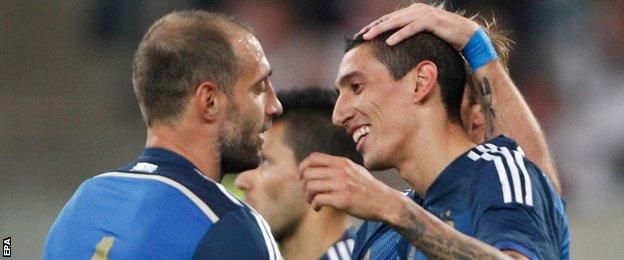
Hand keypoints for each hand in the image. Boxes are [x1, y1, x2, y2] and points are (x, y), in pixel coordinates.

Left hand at [297, 152, 403, 221]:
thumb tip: (316, 168)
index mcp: (342, 162)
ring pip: (310, 186)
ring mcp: (341, 185)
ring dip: (307, 196)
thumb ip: (338, 167)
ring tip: (313, 202)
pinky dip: (314, 205)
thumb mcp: (355, 170)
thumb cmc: (369, 189)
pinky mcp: (342, 199)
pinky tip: (319, 208)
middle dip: (303, 185)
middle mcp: (341, 171)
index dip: (302, 167)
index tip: (301, 177)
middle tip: (308, 193)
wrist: (386, 202)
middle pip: (308, 173)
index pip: (314, 158)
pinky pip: (318, 199)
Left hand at [359, 3, 478, 49]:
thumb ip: (411, 33)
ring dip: (382, 30)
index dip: (375, 25)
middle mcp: (417, 10)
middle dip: (374, 27)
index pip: (390, 18)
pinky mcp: (431, 21)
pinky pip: (411, 28)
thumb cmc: (445, 37)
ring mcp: (424, 14)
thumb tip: (396, 44)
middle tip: (360, 35)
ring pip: (397, 22)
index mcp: (413, 11)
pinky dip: (400, 35)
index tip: (362, 34)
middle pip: (390, 18)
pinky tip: (389, 42)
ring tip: (369, 37)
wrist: (468, 35)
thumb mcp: (424, 34)